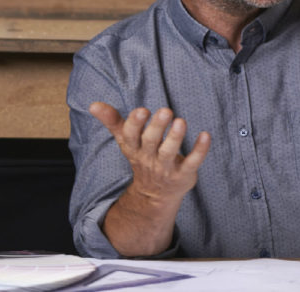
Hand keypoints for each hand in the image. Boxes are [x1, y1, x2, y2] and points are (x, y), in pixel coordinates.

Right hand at [90, 102, 210, 204]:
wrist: (154, 195)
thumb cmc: (142, 157)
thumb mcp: (126, 141)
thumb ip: (113, 121)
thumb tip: (93, 104)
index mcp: (134, 148)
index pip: (131, 136)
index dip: (135, 124)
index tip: (142, 111)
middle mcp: (149, 158)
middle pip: (151, 142)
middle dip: (157, 127)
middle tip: (166, 110)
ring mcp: (166, 167)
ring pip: (170, 152)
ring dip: (176, 137)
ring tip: (180, 121)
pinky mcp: (184, 174)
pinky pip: (193, 162)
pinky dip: (200, 150)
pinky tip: (205, 135)